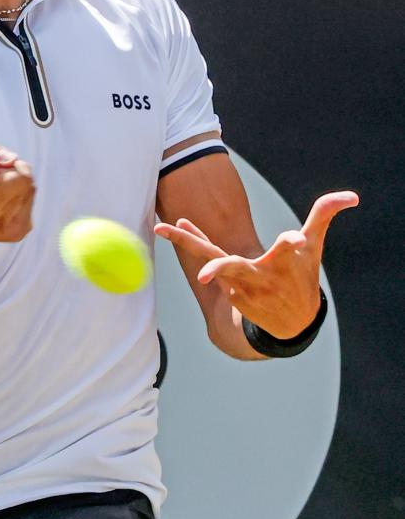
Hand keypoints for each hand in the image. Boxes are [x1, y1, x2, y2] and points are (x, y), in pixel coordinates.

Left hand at [154, 191, 358, 337]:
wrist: (290, 322)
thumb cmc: (302, 277)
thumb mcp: (314, 246)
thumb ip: (324, 216)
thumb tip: (352, 196)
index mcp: (284, 265)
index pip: (287, 249)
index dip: (290, 242)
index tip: (294, 239)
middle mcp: (258, 277)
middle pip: (234, 267)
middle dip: (219, 267)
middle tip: (205, 275)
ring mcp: (238, 285)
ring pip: (211, 261)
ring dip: (187, 242)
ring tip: (165, 226)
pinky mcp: (227, 288)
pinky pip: (206, 259)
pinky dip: (192, 240)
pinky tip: (177, 225)